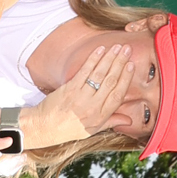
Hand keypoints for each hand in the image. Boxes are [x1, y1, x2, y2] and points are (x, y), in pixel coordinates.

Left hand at [22, 42, 137, 152]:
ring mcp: (80, 97)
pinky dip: (93, 59)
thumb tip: (128, 120)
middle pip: (111, 81)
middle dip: (120, 63)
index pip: (118, 95)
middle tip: (127, 49)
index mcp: (100, 117)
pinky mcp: (69, 89)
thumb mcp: (91, 130)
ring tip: (117, 47)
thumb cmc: (69, 129)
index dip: (126, 79)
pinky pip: (84, 71)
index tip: (131, 66)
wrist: (45, 127)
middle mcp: (92, 107)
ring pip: (99, 74)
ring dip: (109, 58)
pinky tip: (100, 50)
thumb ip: (110, 122)